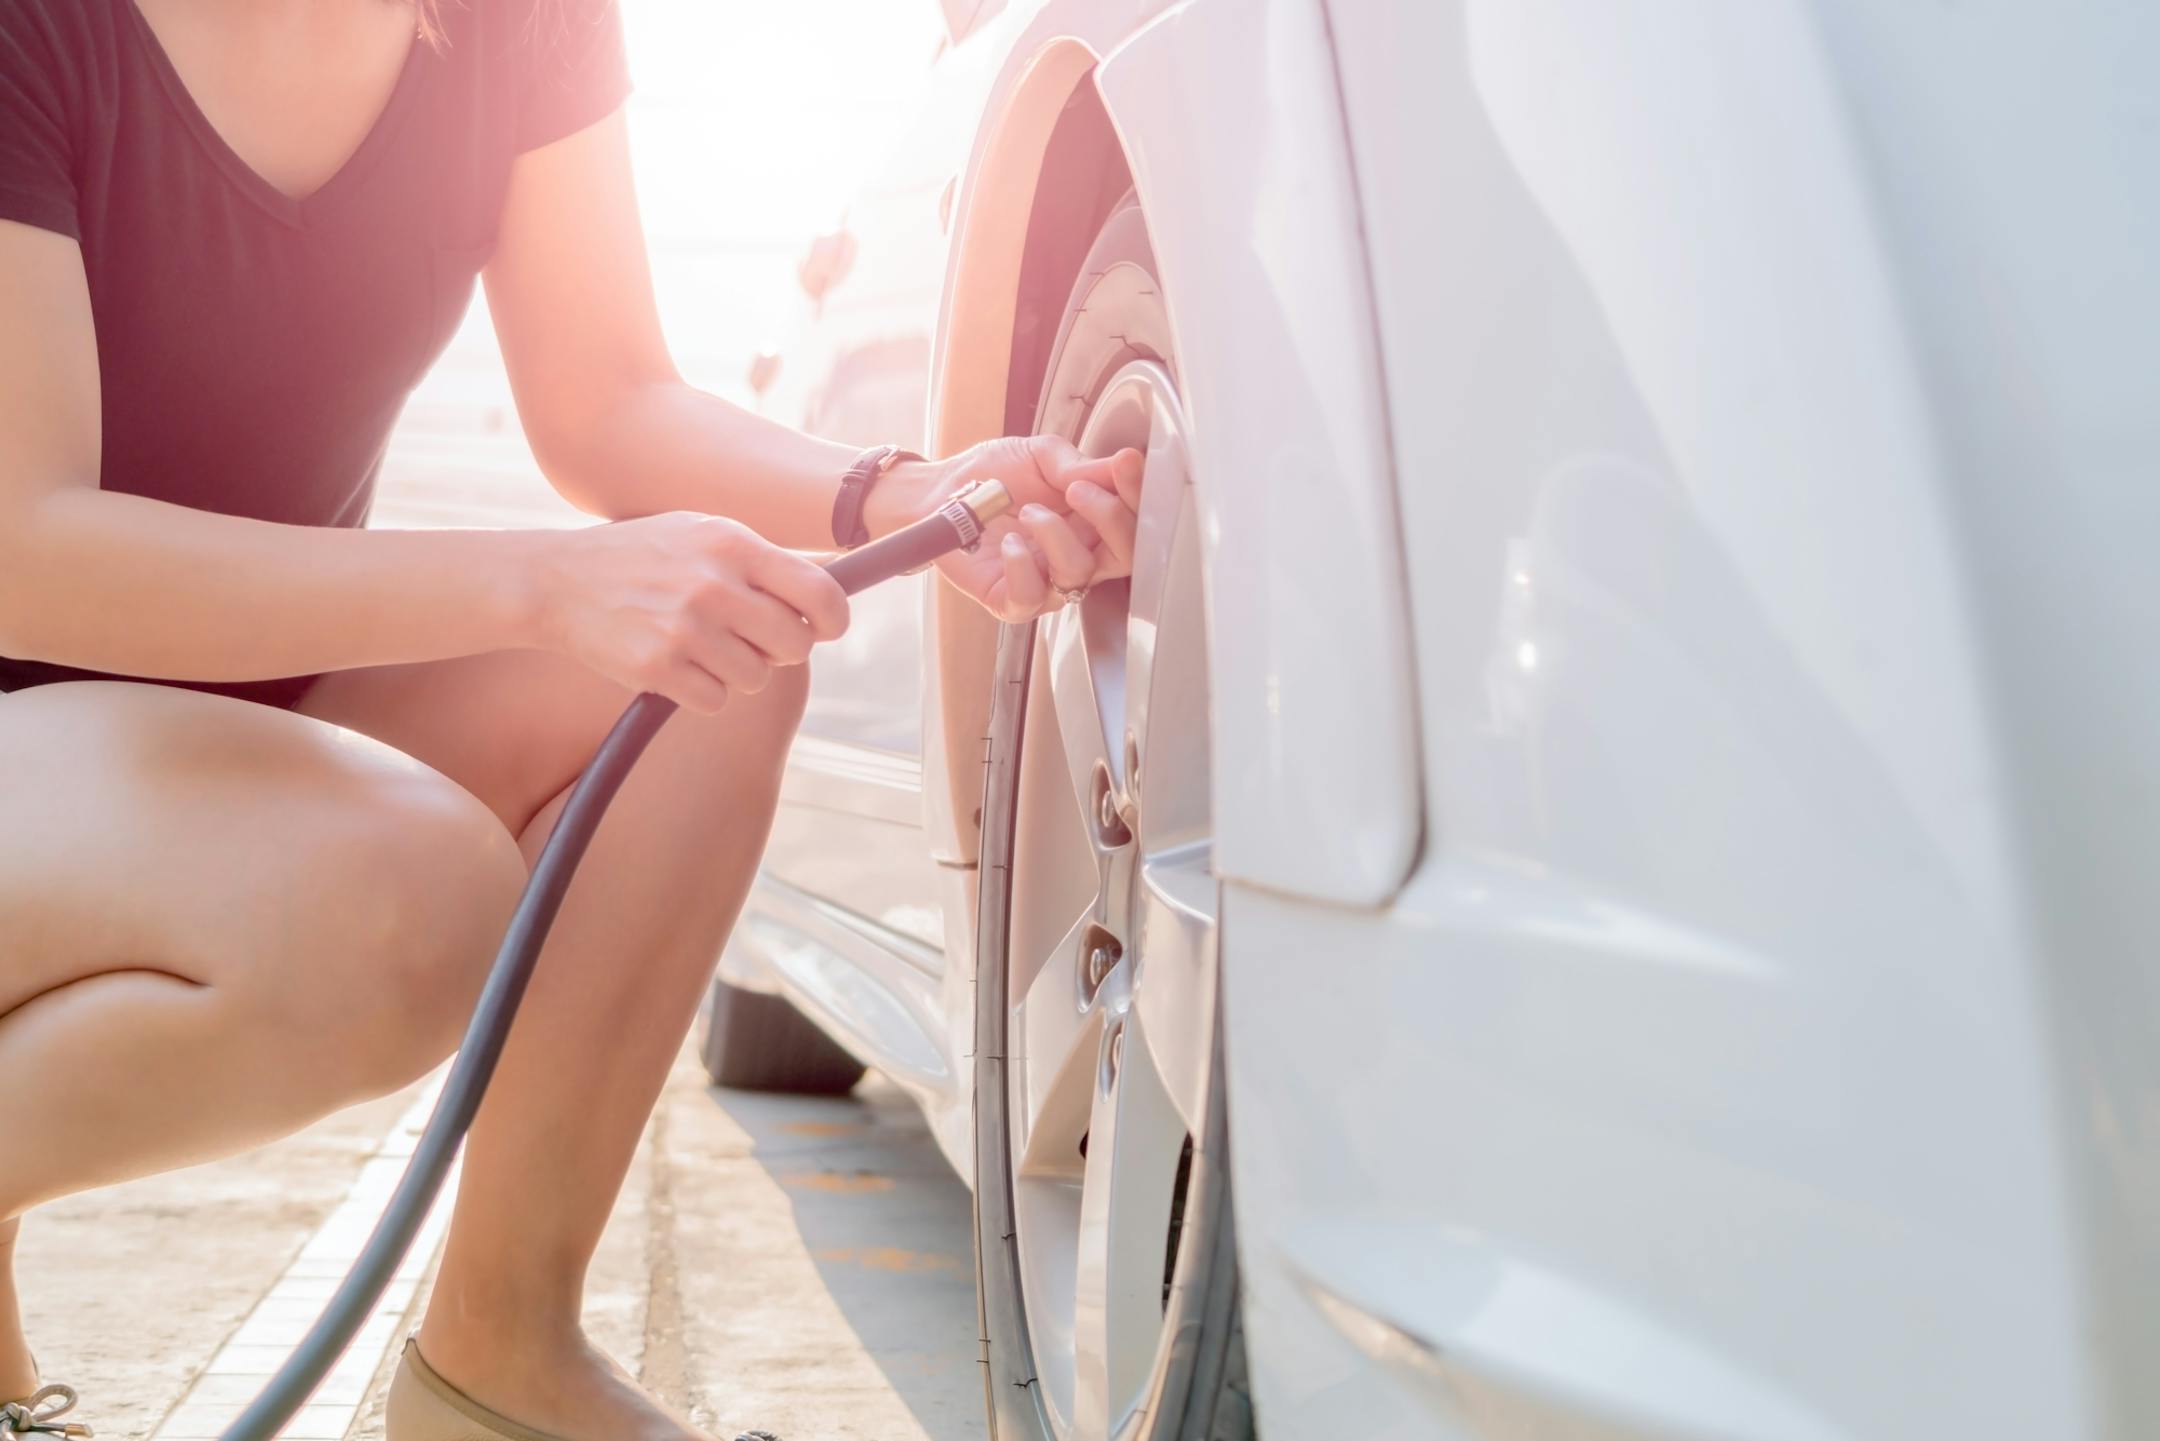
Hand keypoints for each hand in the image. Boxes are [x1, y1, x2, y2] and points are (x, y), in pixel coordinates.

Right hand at [534, 512, 849, 713]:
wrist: (555, 581)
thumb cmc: (640, 557)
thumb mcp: (700, 533)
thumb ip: (759, 559)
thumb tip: (828, 586)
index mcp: (731, 544)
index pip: (819, 592)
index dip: (833, 619)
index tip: (826, 628)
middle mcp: (713, 585)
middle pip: (794, 645)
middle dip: (778, 649)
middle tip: (749, 638)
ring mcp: (684, 628)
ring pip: (756, 678)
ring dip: (735, 671)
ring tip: (698, 644)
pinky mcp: (657, 668)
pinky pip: (716, 700)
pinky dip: (702, 690)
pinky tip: (674, 663)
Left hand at [870, 435, 1145, 622]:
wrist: (937, 494)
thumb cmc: (990, 476)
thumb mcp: (1039, 455)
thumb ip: (1078, 464)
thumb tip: (1118, 464)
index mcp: (1092, 520)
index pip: (1136, 518)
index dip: (1138, 496)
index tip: (1125, 465)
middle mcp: (1078, 553)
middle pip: (1124, 555)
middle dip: (1111, 519)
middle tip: (1078, 489)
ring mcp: (1047, 580)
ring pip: (1078, 574)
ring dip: (1056, 536)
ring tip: (1028, 510)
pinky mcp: (1011, 600)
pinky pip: (1032, 597)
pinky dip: (1023, 566)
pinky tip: (1009, 541)